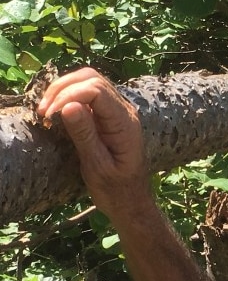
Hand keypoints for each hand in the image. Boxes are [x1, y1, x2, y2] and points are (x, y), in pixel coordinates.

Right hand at [37, 68, 151, 220]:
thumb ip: (85, 135)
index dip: (68, 95)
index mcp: (125, 123)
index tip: (49, 115)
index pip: (96, 90)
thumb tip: (68, 105)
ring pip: (90, 82)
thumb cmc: (116, 189)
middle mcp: (125, 111)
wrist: (131, 201)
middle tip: (44, 112)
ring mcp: (118, 112)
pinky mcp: (109, 117)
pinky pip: (89, 96)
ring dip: (64, 90)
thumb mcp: (97, 166)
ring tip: (46, 111)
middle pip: (92, 79)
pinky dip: (69, 97)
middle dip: (63, 88)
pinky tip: (56, 112)